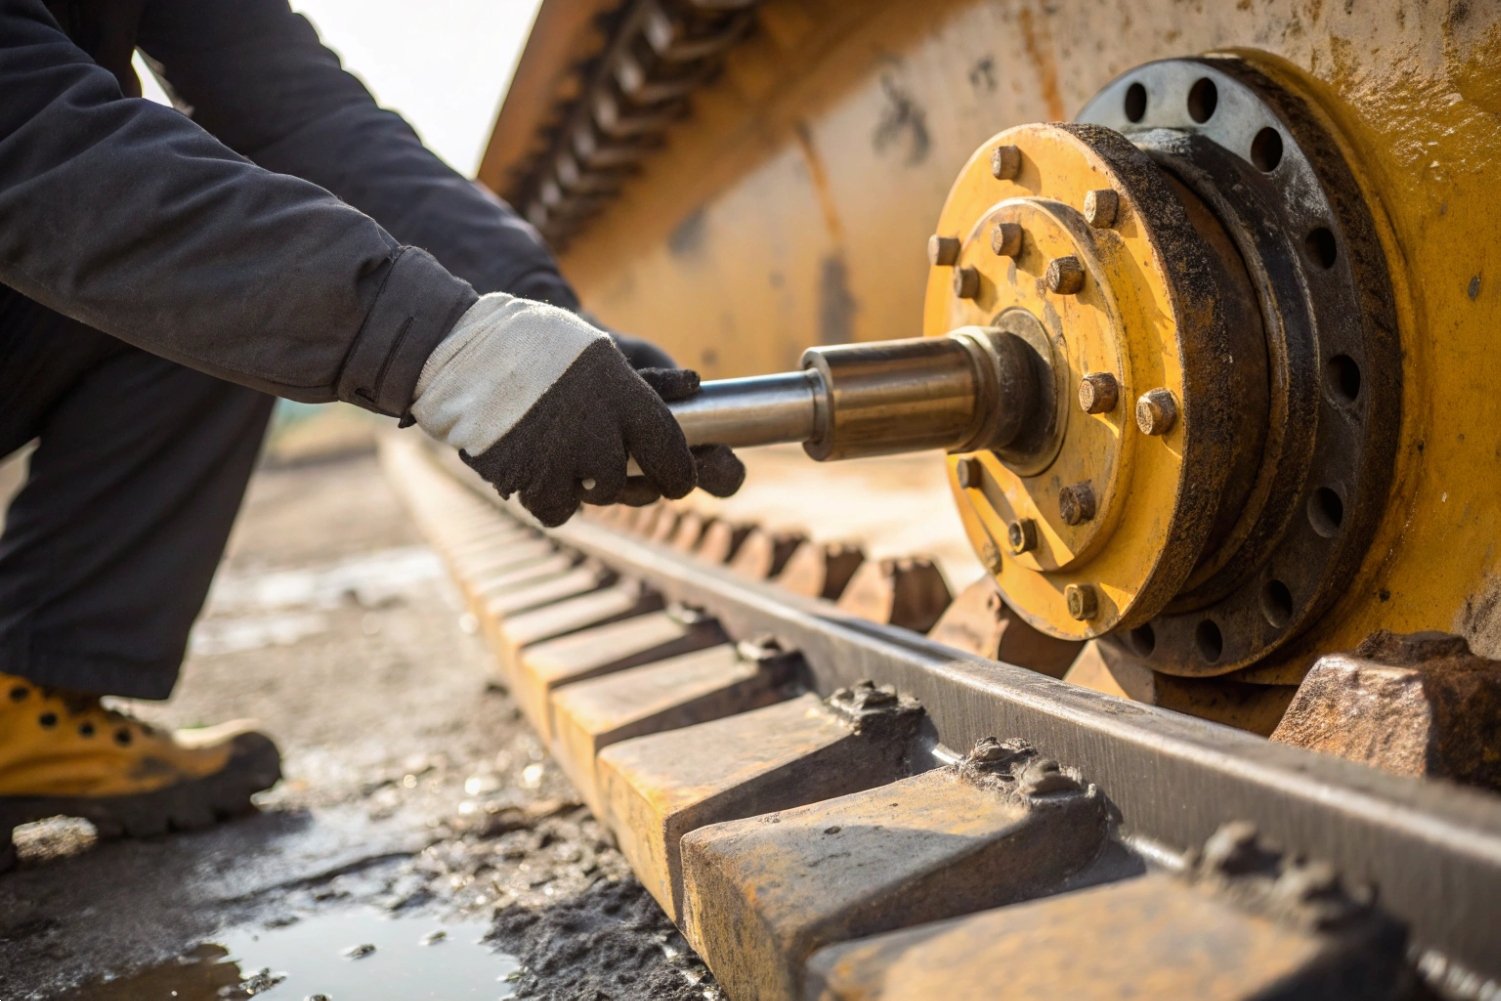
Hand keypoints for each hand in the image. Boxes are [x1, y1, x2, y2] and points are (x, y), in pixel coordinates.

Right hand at [411, 295, 740, 525]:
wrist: (458, 351)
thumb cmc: (529, 344)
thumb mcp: (592, 349)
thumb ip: (634, 384)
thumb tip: (690, 390)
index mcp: (621, 391)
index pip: (670, 448)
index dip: (680, 472)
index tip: (679, 480)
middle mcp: (597, 429)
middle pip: (627, 480)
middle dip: (623, 481)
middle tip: (610, 469)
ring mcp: (561, 458)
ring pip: (594, 496)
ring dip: (583, 485)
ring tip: (563, 456)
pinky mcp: (527, 480)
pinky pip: (557, 510)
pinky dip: (551, 499)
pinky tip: (539, 473)